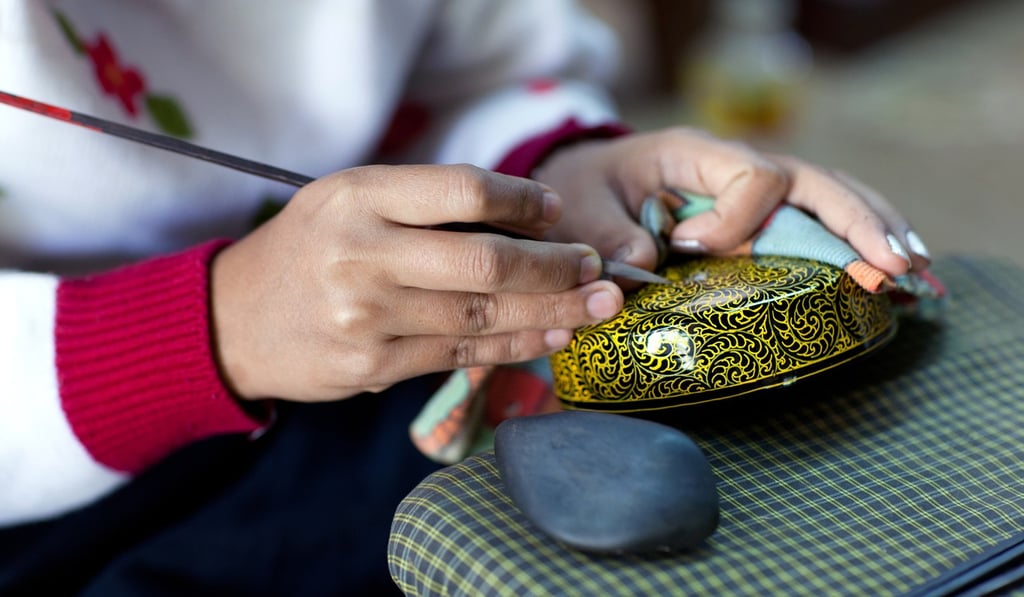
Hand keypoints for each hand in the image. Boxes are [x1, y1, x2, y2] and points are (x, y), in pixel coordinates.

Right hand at [210, 164, 622, 401]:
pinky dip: (516, 346)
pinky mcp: (373, 364)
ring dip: (552, 311)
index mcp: (357, 196)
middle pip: (486, 260)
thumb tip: (527, 220)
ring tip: (597, 306)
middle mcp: (361, 252)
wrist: (232, 321)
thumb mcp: (347, 201)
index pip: (462, 190)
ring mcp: (367, 314)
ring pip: (482, 314)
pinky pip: (462, 354)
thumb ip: (423, 203)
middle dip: (556, 267)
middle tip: (600, 269)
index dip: (522, 199)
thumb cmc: (306, 250)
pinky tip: (554, 337)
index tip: (557, 209)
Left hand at [533, 127, 929, 284]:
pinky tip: (892, 261)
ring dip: (872, 227)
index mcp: (697, 154)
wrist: (589, 179)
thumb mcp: (582, 206)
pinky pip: (817, 217)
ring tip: (912, 267)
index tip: (690, 249)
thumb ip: (606, 234)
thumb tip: (642, 268)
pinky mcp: (762, 213)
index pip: (751, 177)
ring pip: (829, 195)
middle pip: (813, 181)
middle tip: (890, 264)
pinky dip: (857, 235)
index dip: (735, 220)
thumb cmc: (588, 189)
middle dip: (854, 222)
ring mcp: (758, 188)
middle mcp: (738, 166)